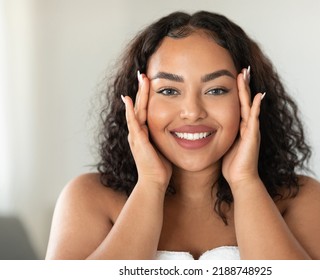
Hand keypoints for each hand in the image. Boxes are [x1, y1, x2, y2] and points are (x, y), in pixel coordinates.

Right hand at [122, 72, 171, 188]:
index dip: (147, 95)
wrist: (154, 183)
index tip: (151, 80)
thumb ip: (167, 137)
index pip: (145, 109)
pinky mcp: (138, 141)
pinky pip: (133, 123)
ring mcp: (136, 136)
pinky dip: (130, 111)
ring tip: (140, 79)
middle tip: (143, 73)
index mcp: (144, 132)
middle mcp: (137, 131)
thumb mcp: (164, 147)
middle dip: (141, 89)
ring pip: (136, 110)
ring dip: (138, 94)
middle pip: (139, 105)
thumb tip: (179, 130)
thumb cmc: (161, 168)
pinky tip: (129, 100)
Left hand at [222, 68, 264, 186]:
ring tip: (245, 75)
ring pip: (249, 105)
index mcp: (239, 126)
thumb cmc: (231, 164)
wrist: (240, 179)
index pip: (237, 103)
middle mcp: (247, 125)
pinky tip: (258, 96)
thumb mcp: (223, 144)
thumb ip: (219, 133)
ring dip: (247, 90)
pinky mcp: (253, 136)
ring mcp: (251, 130)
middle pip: (244, 100)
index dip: (235, 90)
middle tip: (242, 68)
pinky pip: (254, 119)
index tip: (232, 75)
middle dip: (243, 84)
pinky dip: (257, 107)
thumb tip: (206, 126)